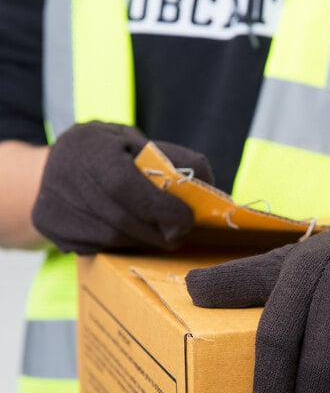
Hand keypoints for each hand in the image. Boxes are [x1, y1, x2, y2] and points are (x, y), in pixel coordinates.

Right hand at [32, 121, 213, 253]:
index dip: (160, 208)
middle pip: (120, 219)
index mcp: (89, 147)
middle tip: (179, 234)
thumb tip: (216, 195)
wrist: (60, 164)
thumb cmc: (114, 153)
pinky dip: (121, 245)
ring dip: (143, 241)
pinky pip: (96, 247)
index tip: (186, 221)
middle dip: (158, 231)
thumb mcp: (145, 145)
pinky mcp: (49, 227)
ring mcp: (52, 203)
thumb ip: (180, 162)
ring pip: (111, 238)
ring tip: (158, 234)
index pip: (124, 185)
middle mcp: (62, 174)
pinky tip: (130, 233)